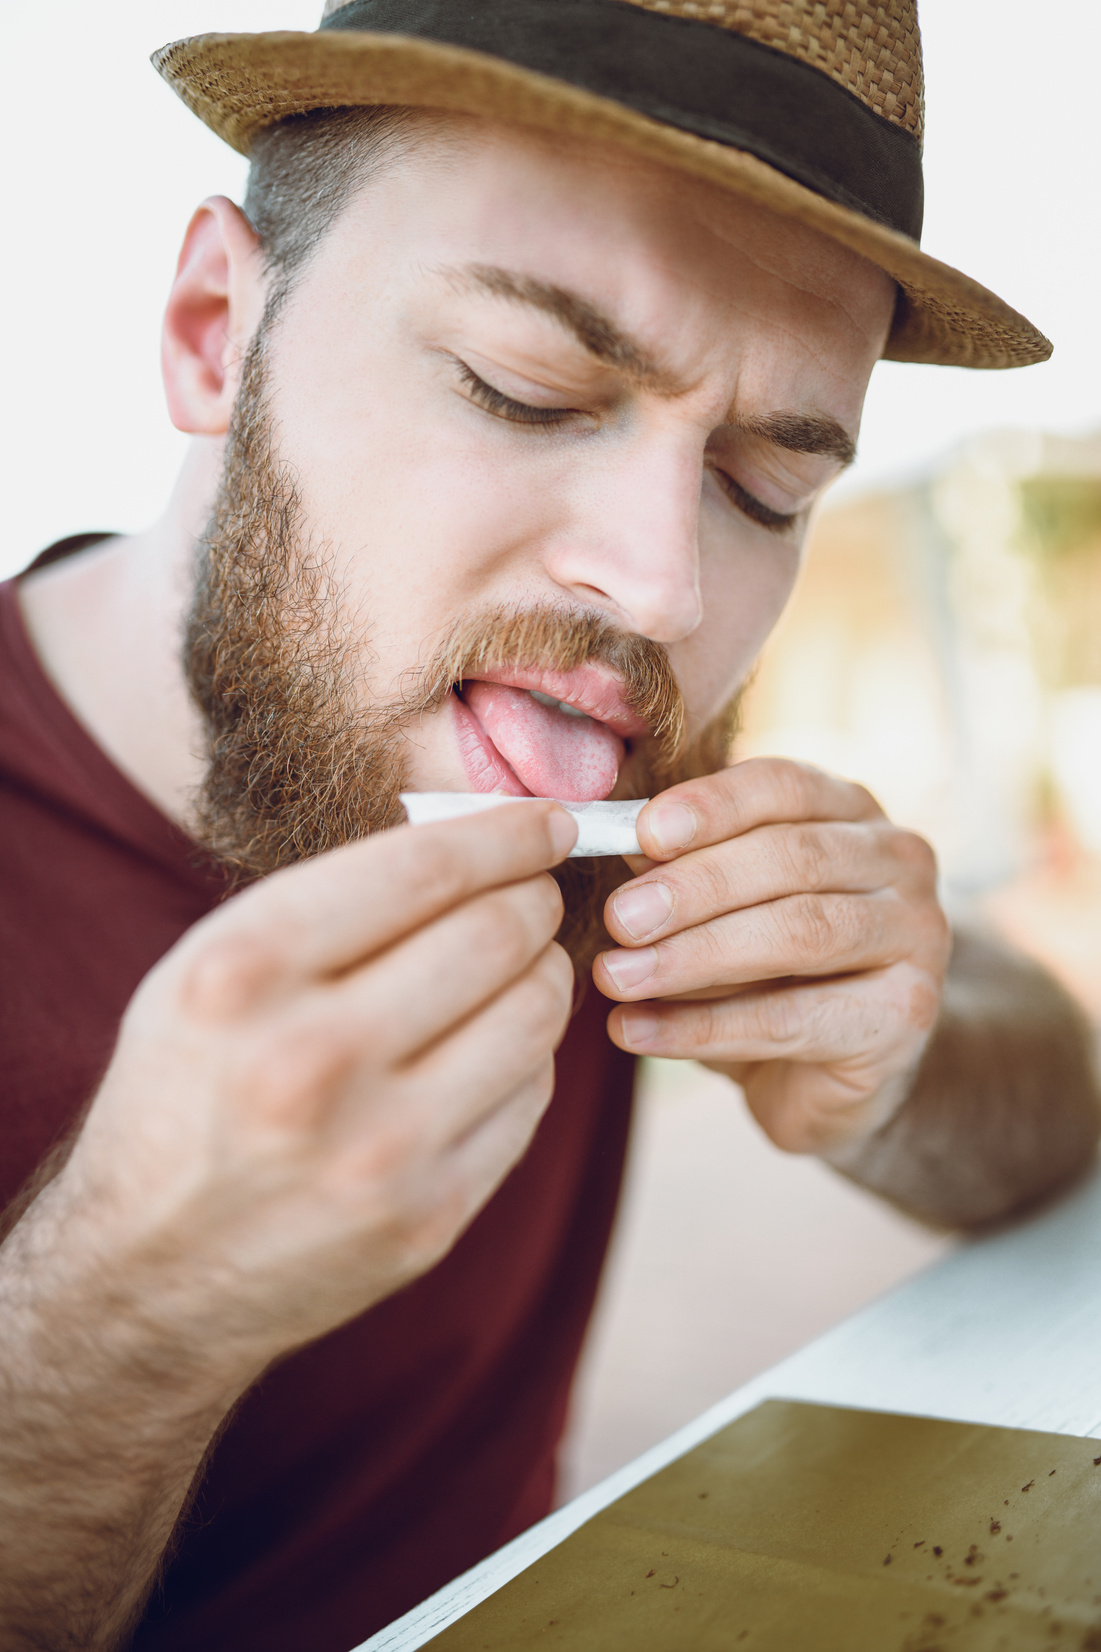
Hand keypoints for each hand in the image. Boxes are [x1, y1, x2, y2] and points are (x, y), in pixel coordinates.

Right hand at [57, 801, 576, 1373]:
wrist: (142, 1273)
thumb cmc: (186, 1092)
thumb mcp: (212, 971)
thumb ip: (333, 904)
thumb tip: (480, 843)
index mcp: (242, 974)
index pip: (425, 867)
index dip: (509, 832)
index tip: (547, 823)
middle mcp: (308, 1060)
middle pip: (496, 934)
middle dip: (534, 897)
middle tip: (533, 894)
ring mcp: (375, 1150)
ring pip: (535, 1012)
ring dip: (545, 972)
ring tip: (519, 968)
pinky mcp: (426, 1218)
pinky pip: (530, 1097)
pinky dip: (527, 1055)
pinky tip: (493, 1047)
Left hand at [593, 759, 949, 1154]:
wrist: (824, 1075)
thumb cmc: (763, 972)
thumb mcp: (717, 910)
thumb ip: (681, 871)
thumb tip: (623, 847)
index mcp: (849, 810)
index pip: (783, 786)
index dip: (712, 805)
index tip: (641, 834)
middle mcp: (898, 859)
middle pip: (791, 858)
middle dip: (694, 887)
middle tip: (619, 919)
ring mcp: (917, 935)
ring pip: (799, 933)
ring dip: (694, 956)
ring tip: (617, 977)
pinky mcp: (906, 1013)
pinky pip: (793, 1018)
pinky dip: (704, 1028)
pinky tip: (637, 1031)